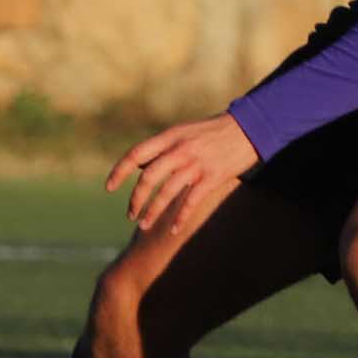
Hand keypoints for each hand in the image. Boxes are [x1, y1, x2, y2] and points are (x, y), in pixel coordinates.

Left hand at [105, 113, 257, 236]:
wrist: (249, 128)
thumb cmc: (213, 132)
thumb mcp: (183, 132)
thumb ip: (162, 148)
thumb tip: (140, 165)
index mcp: (169, 137)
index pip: (136, 154)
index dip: (119, 171)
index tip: (109, 187)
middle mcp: (179, 150)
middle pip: (148, 178)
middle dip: (136, 199)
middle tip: (130, 215)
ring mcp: (196, 164)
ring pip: (166, 192)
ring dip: (152, 211)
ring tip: (143, 225)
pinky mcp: (212, 177)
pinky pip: (190, 201)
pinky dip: (180, 217)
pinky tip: (172, 229)